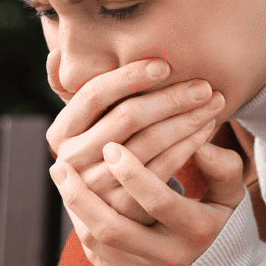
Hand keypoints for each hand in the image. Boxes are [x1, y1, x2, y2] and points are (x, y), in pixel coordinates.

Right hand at [46, 57, 226, 224]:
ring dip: (186, 119)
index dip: (130, 77)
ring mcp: (96, 187)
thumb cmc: (112, 147)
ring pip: (148, 142)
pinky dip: (189, 145)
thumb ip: (86, 94)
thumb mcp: (94, 122)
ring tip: (213, 102)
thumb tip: (53, 56)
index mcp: (60, 132)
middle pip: (126, 117)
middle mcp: (72, 161)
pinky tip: (207, 129)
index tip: (165, 65)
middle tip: (203, 86)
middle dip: (169, 97)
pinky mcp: (123, 208)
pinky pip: (162, 168)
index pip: (93, 94)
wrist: (118, 208)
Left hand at [50, 138, 245, 265]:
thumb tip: (202, 145)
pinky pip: (95, 256)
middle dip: (81, 194)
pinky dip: (82, 224)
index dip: (132, 173)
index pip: (158, 201)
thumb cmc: (219, 227)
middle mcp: (171, 259)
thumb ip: (223, 169)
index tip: (110, 147)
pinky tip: (74, 199)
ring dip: (74, 207)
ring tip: (62, 176)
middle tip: (62, 163)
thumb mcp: (231, 198)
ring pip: (97, 243)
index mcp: (198, 231)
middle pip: (113, 228)